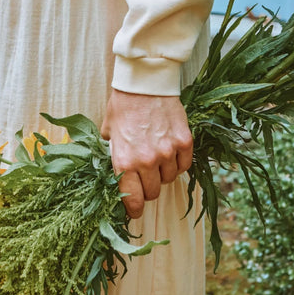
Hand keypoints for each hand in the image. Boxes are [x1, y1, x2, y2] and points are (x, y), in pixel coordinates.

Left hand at [101, 89, 192, 218]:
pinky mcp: (184, 142)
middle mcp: (147, 161)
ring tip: (157, 157)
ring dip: (163, 173)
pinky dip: (178, 163)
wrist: (145, 82)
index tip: (134, 212)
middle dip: (148, 189)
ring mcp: (167, 152)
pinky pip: (184, 165)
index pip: (133, 200)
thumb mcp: (109, 132)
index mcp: (124, 161)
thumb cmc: (123, 106)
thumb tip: (114, 171)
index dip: (134, 210)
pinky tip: (171, 153)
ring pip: (169, 179)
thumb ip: (113, 153)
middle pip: (153, 193)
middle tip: (145, 178)